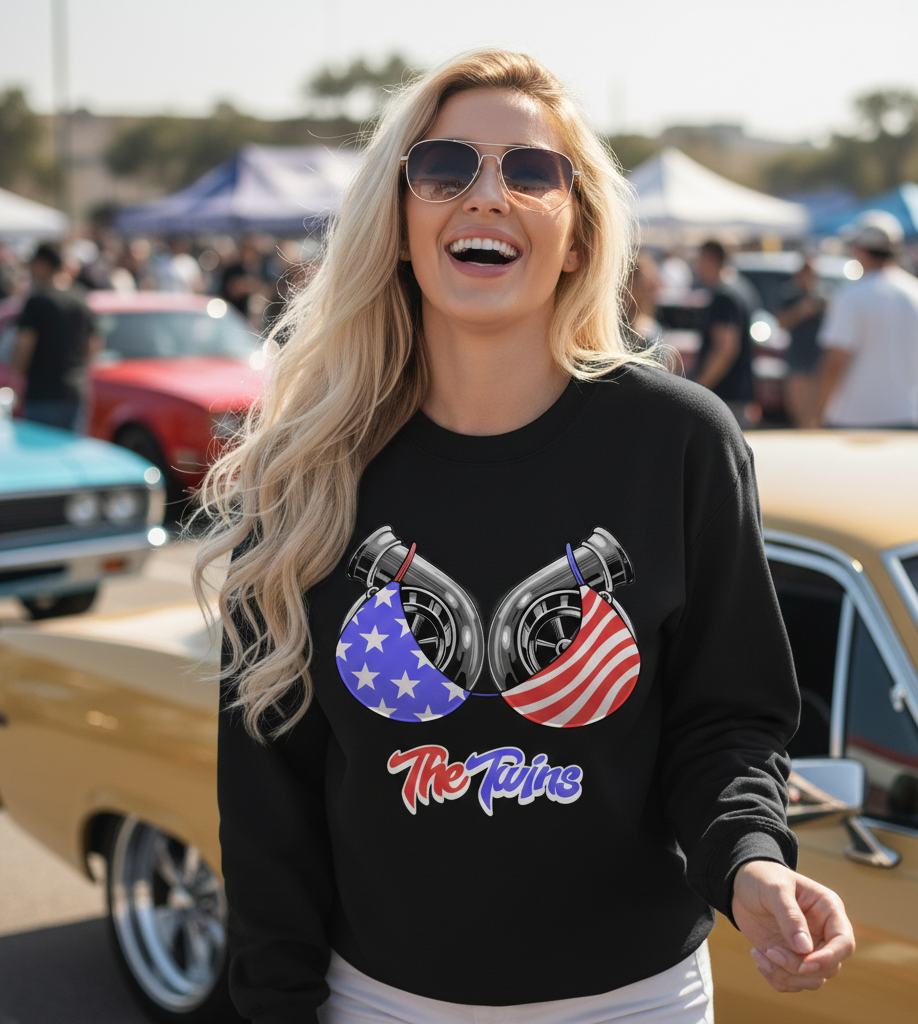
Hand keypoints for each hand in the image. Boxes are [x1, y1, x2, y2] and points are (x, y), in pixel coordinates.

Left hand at [732, 860, 854, 992]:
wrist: (741, 884)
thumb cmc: (762, 878)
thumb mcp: (774, 889)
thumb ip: (790, 916)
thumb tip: (805, 950)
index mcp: (828, 910)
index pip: (844, 943)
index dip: (829, 958)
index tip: (803, 964)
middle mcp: (823, 933)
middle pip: (828, 967)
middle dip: (798, 967)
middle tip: (769, 951)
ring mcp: (808, 948)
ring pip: (812, 980)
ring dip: (785, 975)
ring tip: (758, 953)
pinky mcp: (792, 958)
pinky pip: (793, 982)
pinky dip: (776, 978)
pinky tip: (758, 957)